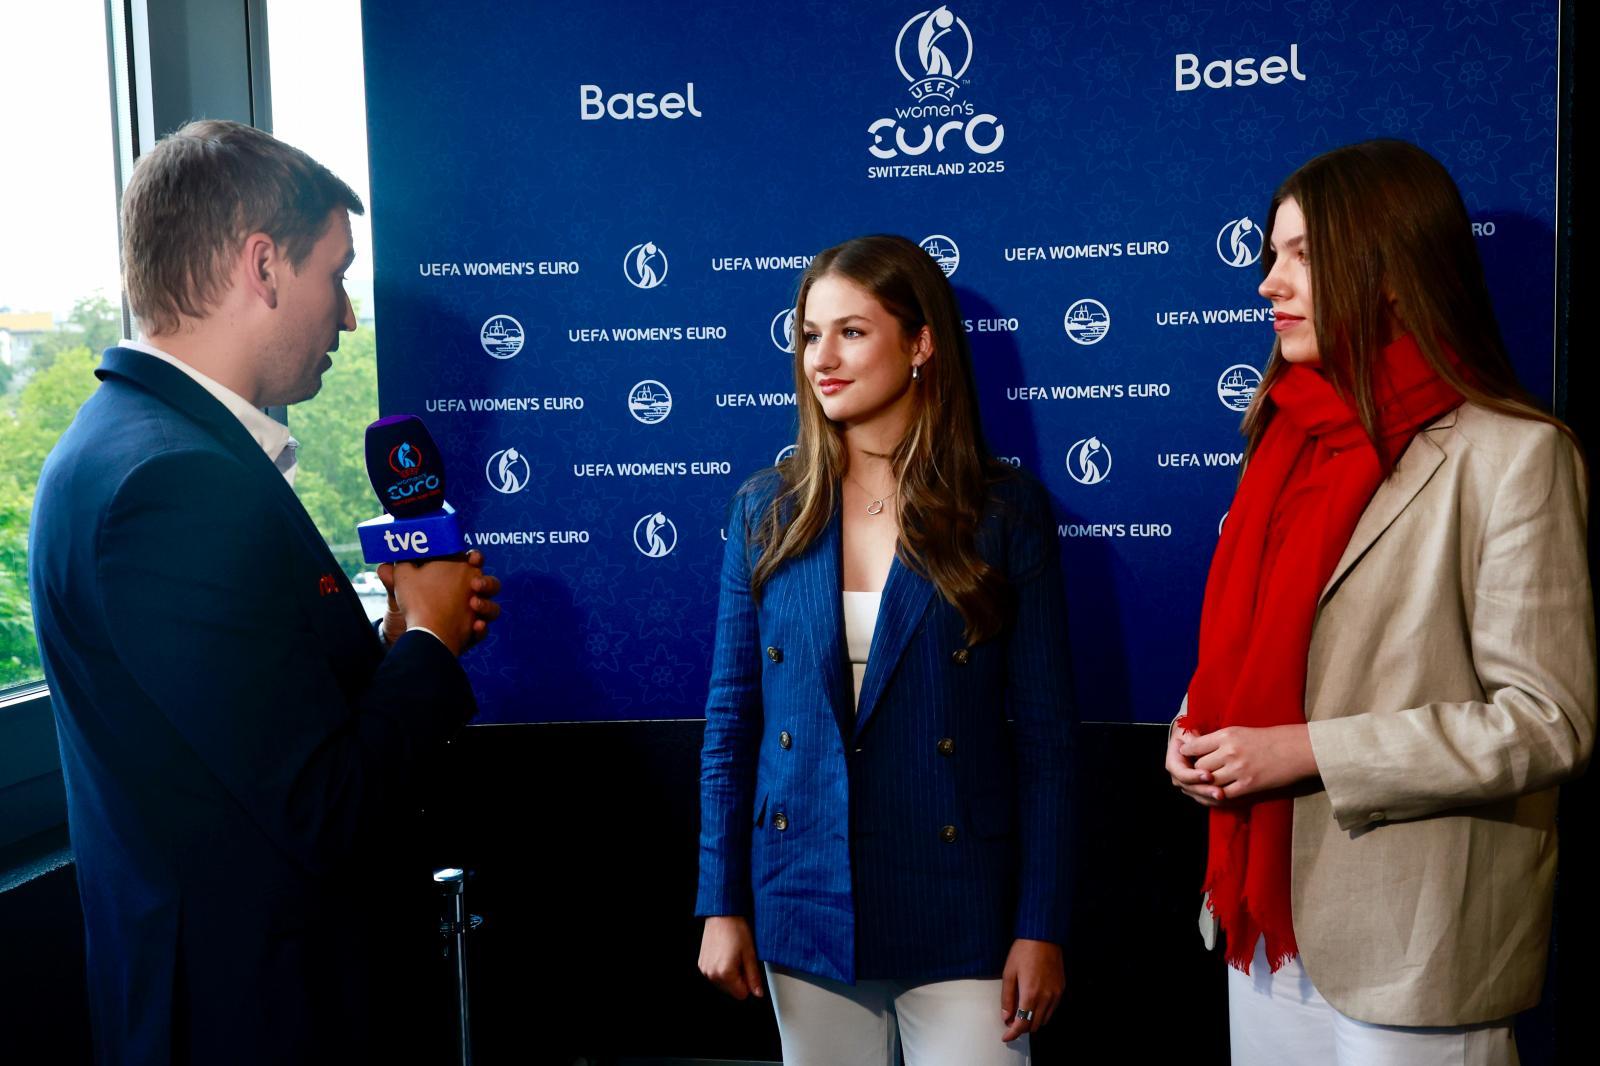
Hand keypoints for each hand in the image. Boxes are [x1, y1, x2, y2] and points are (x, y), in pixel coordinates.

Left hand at [379, 550, 500, 654]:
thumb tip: (383, 567)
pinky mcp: (471, 633)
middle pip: (490, 584)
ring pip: (493, 608)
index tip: (472, 558)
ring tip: (473, 604)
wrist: (411, 634)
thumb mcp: (401, 588)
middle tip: (475, 584)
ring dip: (487, 604)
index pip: (472, 562)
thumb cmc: (410, 605)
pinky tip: (475, 627)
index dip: (475, 558)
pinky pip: (483, 630)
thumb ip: (394, 576)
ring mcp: (473, 614)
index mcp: (455, 577)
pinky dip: (481, 629)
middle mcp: (468, 594)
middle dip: (487, 582)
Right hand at [698, 916, 763, 999]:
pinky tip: (725, 953)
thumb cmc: (736, 929)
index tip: (749, 968)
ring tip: (733, 955)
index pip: (742, 994)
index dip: (749, 983)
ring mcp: (705, 969)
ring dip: (730, 974)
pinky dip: (721, 968)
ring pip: (723, 983)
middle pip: (731, 990)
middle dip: (739, 979)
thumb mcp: (750, 954)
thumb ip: (754, 977)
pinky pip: (714, 974)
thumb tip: (758, 992)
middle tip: (741, 959)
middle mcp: (711, 974)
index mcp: (725, 974)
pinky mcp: (702, 963)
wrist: (721, 914)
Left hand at [1000, 938, 1062, 1041]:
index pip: (1022, 1024)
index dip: (1013, 1033)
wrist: (1043, 937)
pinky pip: (1052, 1009)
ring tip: (1021, 1012)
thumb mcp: (1009, 973)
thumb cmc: (1023, 952)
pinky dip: (1042, 1012)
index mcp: (1030, 994)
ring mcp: (1056, 994)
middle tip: (1011, 1022)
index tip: (1005, 1037)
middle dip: (1022, 1028)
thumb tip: (1006, 1017)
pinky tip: (1034, 1004)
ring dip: (1032, 1021)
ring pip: (1044, 1020)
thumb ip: (1007, 998)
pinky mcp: (1061, 989)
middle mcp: (1046, 998)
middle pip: (1034, 1025)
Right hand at [1166, 721, 1223, 806]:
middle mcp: (1179, 778)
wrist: (1192, 740)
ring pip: (1200, 797)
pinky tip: (1231, 800)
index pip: (1182, 774)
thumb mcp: (1188, 732)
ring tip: (1227, 796)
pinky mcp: (1200, 790)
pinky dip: (1219, 801)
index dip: (1194, 776)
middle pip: (1191, 789)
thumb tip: (1195, 745)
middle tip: (1220, 792)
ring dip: (1213, 799)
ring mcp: (1189, 785)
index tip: (1208, 775)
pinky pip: (1208, 799)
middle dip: (1206, 791)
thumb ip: (1192, 741)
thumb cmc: (1190, 734)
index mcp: (1173, 764)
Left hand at [1180, 724, 1317, 800]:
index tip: (1188, 756)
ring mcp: (1238, 770)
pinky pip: (1224, 795)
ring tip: (1206, 783)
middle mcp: (1229, 752)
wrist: (1297, 750)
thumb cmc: (1270, 739)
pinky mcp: (1248, 785)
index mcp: (1226, 735)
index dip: (1188, 753)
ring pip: (1208, 782)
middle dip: (1196, 771)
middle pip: (1199, 766)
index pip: (1194, 746)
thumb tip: (1194, 744)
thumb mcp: (1240, 732)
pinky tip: (1218, 793)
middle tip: (1196, 773)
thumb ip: (1217, 739)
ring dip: (1206, 785)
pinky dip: (1218, 795)